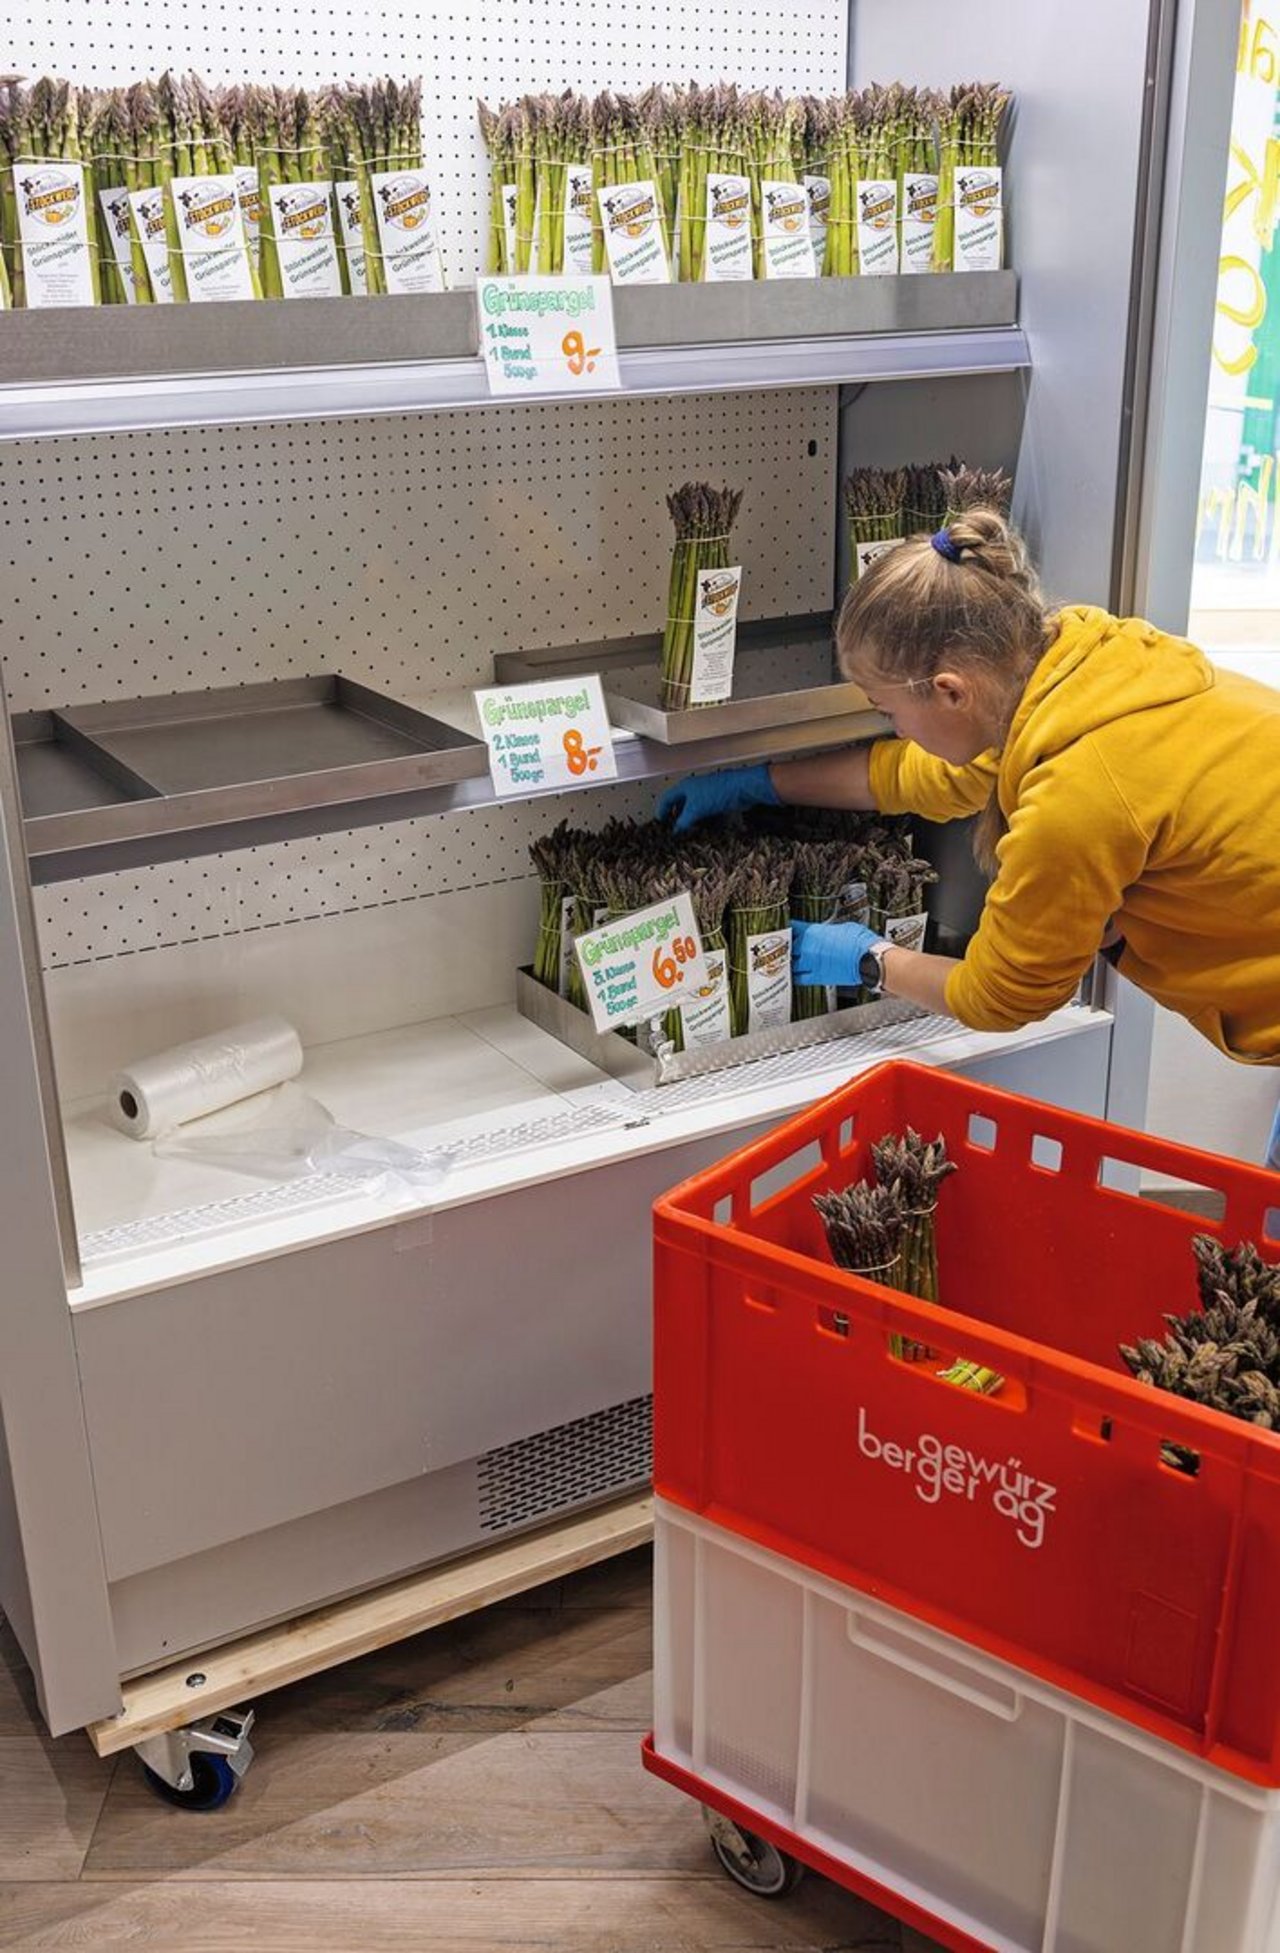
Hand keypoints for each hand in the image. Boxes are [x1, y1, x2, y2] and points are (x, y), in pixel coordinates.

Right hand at [657, 763, 779, 833]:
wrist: (743, 788)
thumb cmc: (719, 791)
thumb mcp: (695, 809)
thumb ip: (683, 821)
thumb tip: (676, 831)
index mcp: (685, 787)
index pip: (667, 798)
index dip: (662, 811)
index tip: (660, 823)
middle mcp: (695, 789)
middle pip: (680, 804)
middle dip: (677, 817)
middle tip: (674, 830)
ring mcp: (708, 795)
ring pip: (694, 810)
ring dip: (691, 821)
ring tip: (689, 832)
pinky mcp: (719, 802)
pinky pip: (707, 813)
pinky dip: (704, 822)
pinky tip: (705, 830)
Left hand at [792, 919, 885, 987]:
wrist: (868, 957)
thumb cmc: (860, 941)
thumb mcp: (841, 927)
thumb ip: (828, 931)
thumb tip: (827, 933)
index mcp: (813, 932)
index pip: (792, 928)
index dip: (787, 929)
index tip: (785, 930)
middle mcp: (808, 947)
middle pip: (787, 948)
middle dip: (786, 947)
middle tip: (785, 947)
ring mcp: (811, 963)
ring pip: (790, 964)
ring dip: (788, 963)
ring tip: (788, 962)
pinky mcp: (818, 977)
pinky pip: (799, 979)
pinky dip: (794, 977)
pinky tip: (793, 975)